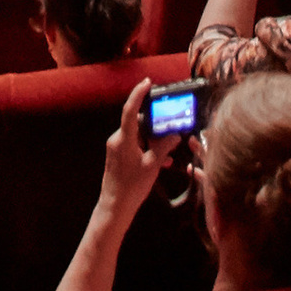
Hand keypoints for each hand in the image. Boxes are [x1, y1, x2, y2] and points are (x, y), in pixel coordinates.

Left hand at [98, 85, 173, 213]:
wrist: (115, 207)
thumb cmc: (132, 187)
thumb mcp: (152, 166)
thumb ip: (164, 147)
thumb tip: (175, 135)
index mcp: (124, 139)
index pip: (130, 110)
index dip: (138, 94)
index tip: (147, 82)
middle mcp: (117, 140)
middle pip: (138, 123)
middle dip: (155, 125)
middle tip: (172, 126)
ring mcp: (116, 148)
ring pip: (139, 136)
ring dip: (154, 141)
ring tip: (170, 150)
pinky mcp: (118, 157)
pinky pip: (135, 146)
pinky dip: (148, 149)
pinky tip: (162, 161)